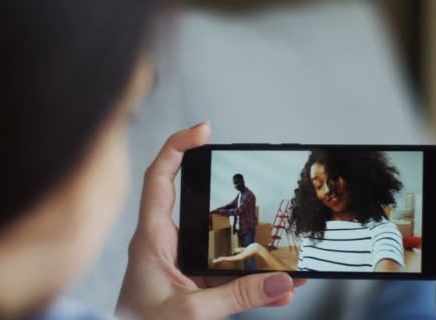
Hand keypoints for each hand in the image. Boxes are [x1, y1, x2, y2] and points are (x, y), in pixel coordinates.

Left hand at [116, 122, 305, 318]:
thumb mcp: (191, 313)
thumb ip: (238, 297)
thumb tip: (282, 282)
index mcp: (152, 239)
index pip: (159, 178)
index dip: (178, 147)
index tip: (204, 129)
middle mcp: (167, 245)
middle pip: (198, 204)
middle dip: (229, 193)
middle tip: (254, 182)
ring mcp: (182, 265)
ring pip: (222, 244)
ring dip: (253, 247)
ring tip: (283, 246)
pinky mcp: (194, 285)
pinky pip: (230, 274)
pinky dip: (255, 279)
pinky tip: (278, 286)